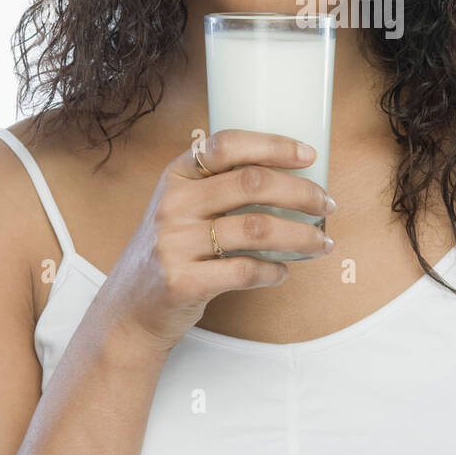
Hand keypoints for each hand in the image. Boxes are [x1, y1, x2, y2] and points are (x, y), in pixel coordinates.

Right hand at [105, 129, 335, 354]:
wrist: (128, 309)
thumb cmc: (171, 252)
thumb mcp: (180, 207)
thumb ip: (218, 187)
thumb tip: (292, 178)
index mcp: (176, 175)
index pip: (227, 144)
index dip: (274, 145)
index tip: (308, 155)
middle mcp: (172, 203)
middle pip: (252, 183)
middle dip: (301, 192)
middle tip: (327, 204)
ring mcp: (174, 243)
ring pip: (257, 228)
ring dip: (301, 236)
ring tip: (322, 243)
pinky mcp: (182, 282)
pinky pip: (244, 271)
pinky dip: (273, 271)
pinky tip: (283, 272)